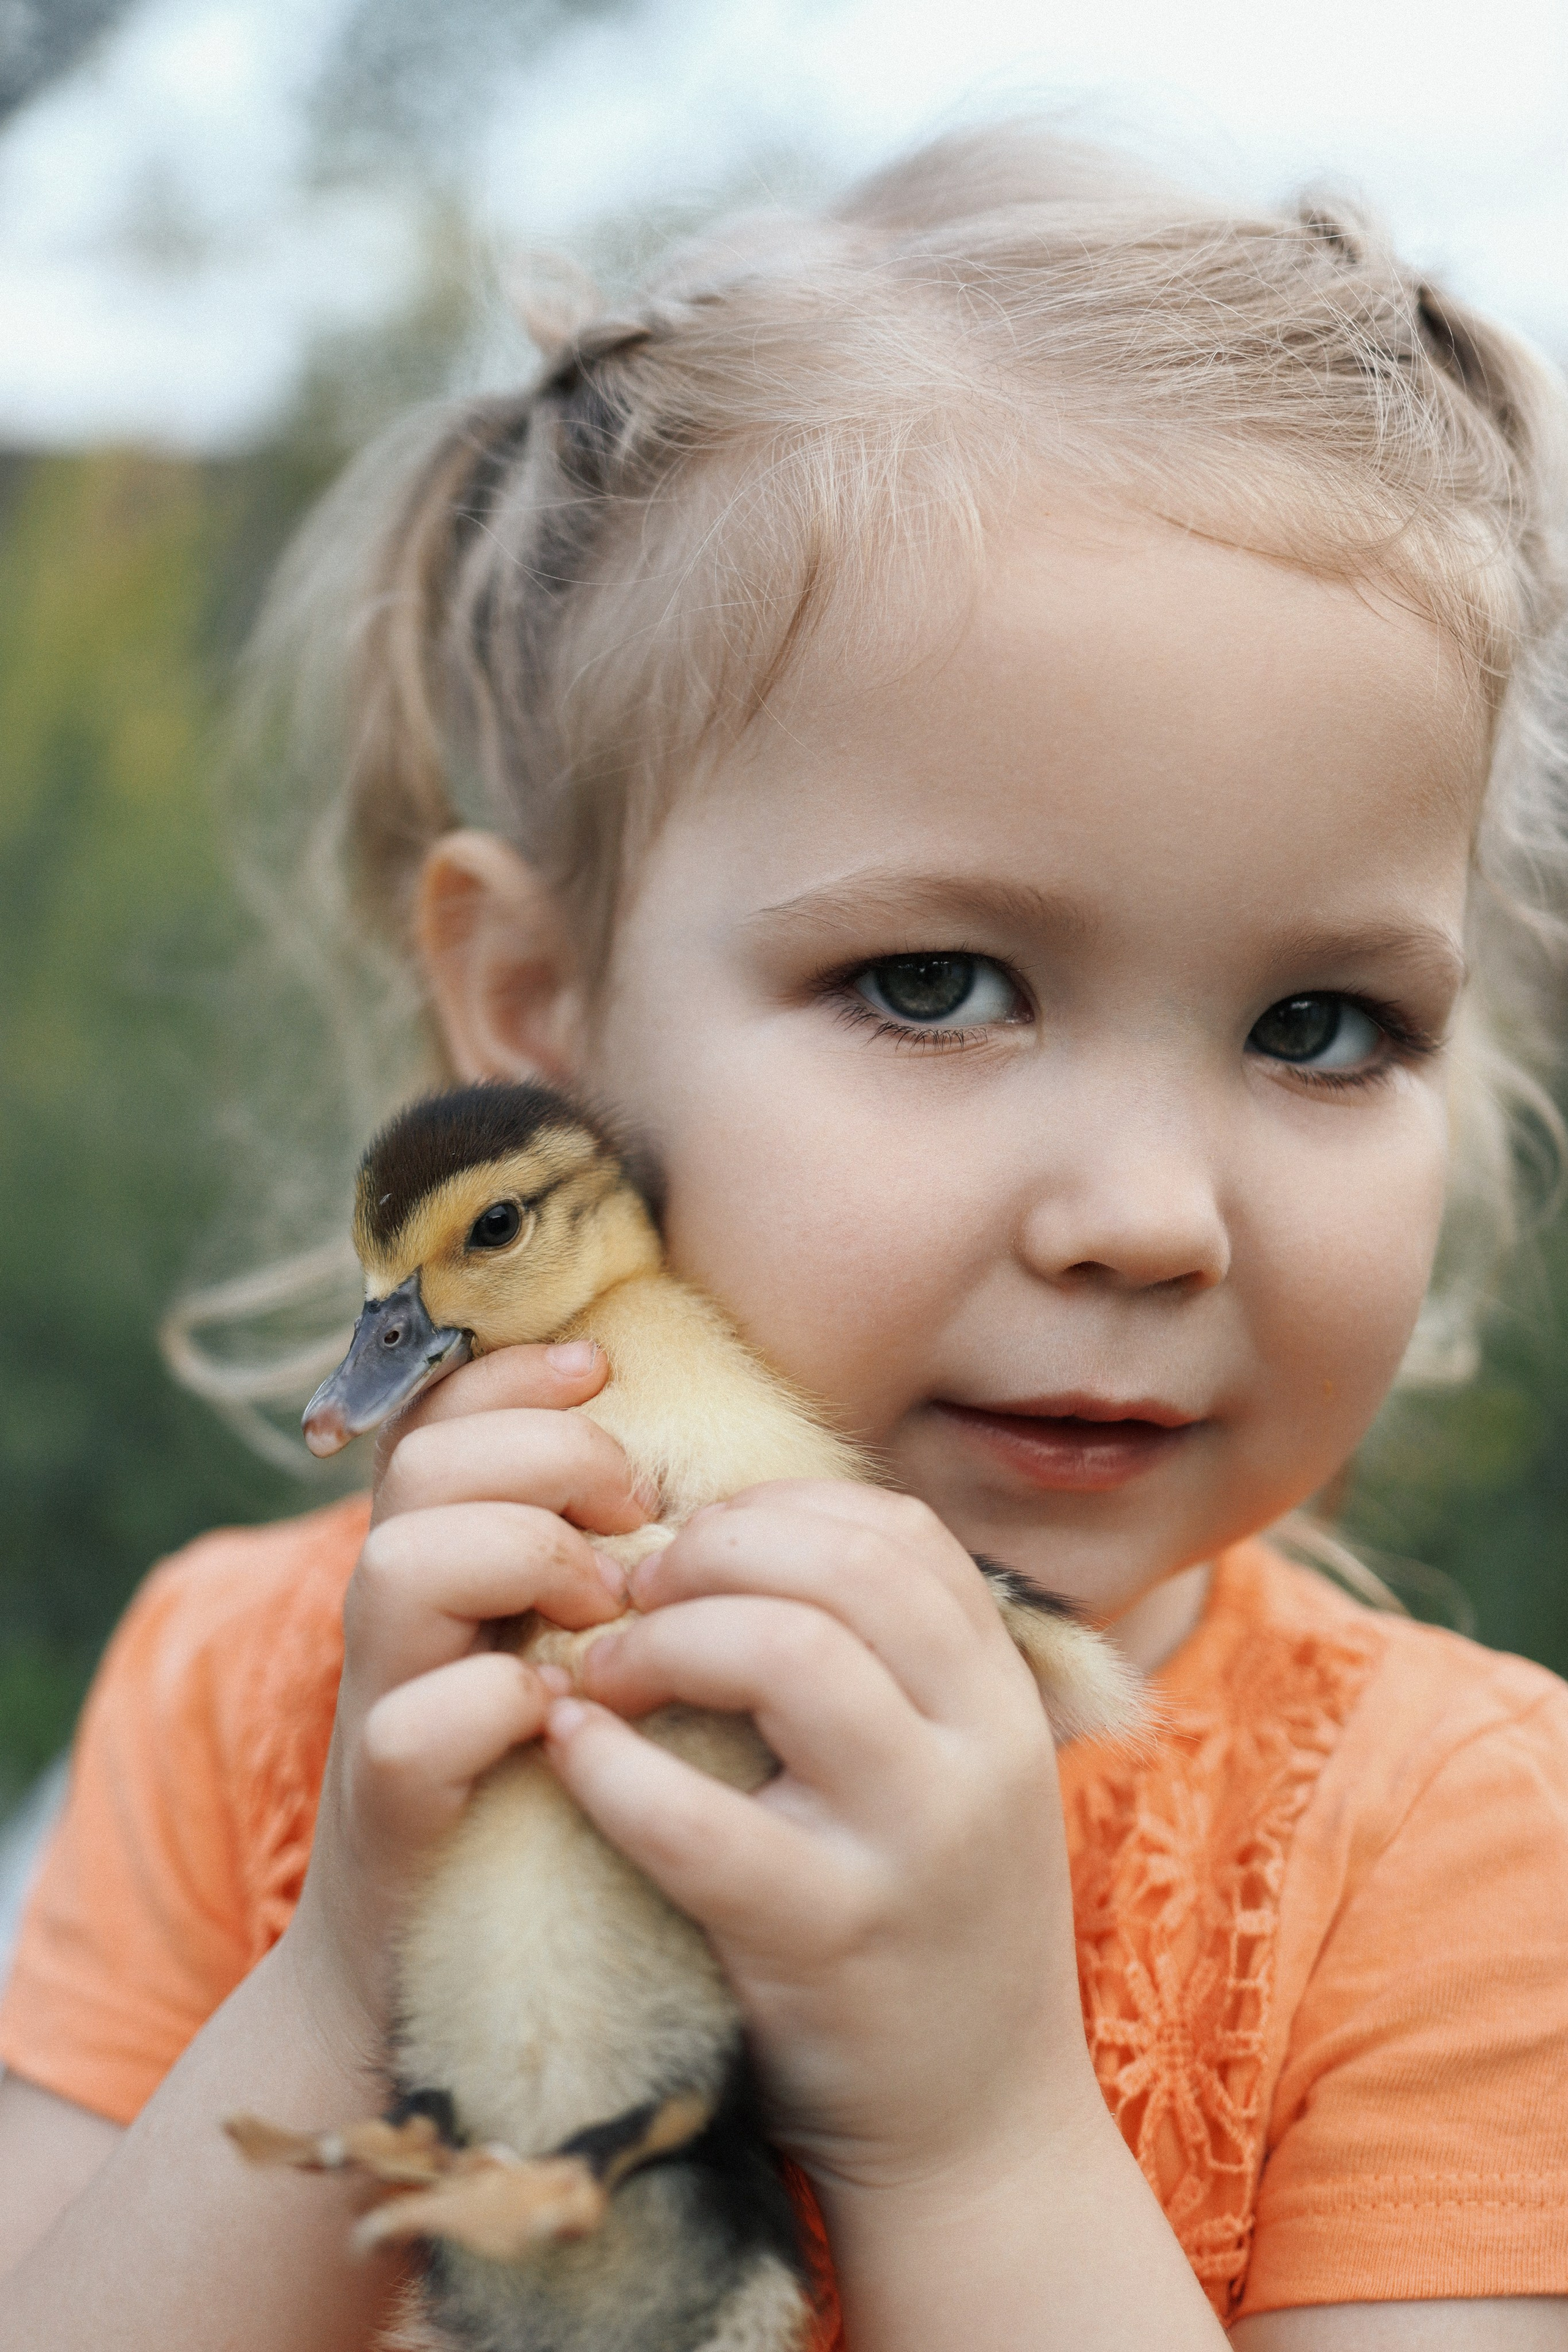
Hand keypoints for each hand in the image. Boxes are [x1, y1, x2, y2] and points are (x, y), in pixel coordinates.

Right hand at [285, 1340, 648, 2043]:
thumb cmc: (546, 1773)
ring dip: (519, 1559)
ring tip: (602, 1608)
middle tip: (630, 1512)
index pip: (441, 1412)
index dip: (512, 1372)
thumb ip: (593, 1544)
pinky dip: (495, 1705)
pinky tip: (564, 1718)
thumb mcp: (564, 1636)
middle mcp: (398, 1614)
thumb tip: (684, 1459)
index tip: (602, 1370)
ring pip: (397, 1565)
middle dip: (541, 1458)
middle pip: (421, 1465)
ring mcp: (383, 1703)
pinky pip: (412, 1725)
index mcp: (442, 1553)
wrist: (454, 1954)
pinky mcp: (392, 1807)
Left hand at [543, 1482, 1100, 2193]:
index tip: (692, 1539)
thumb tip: (735, 1544)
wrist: (981, 2141)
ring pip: (789, 1655)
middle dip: (710, 1553)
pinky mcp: (828, 1939)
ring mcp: (914, 1844)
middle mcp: (982, 1751)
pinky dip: (612, 1766)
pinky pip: (698, 1819)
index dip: (777, 1507)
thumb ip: (883, 1668)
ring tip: (598, 1670)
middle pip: (844, 1565)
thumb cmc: (922, 1930)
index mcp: (1004, 1699)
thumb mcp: (946, 1777)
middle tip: (626, 1593)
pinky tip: (568, 1750)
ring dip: (663, 1639)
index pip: (898, 1530)